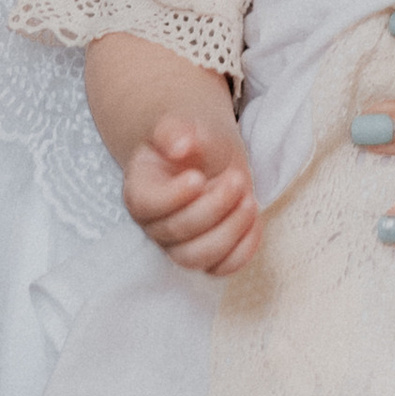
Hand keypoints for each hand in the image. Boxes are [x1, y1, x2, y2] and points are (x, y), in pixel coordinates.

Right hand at [123, 115, 261, 275]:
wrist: (206, 159)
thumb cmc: (191, 143)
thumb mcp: (181, 127)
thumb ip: (174, 131)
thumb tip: (181, 145)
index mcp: (140, 191)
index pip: (147, 206)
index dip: (174, 196)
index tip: (198, 176)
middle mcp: (155, 225)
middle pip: (177, 233)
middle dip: (213, 207)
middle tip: (236, 179)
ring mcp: (179, 246)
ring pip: (198, 258)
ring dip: (230, 231)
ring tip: (249, 201)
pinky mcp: (207, 256)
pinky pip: (221, 268)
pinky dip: (243, 250)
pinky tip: (254, 219)